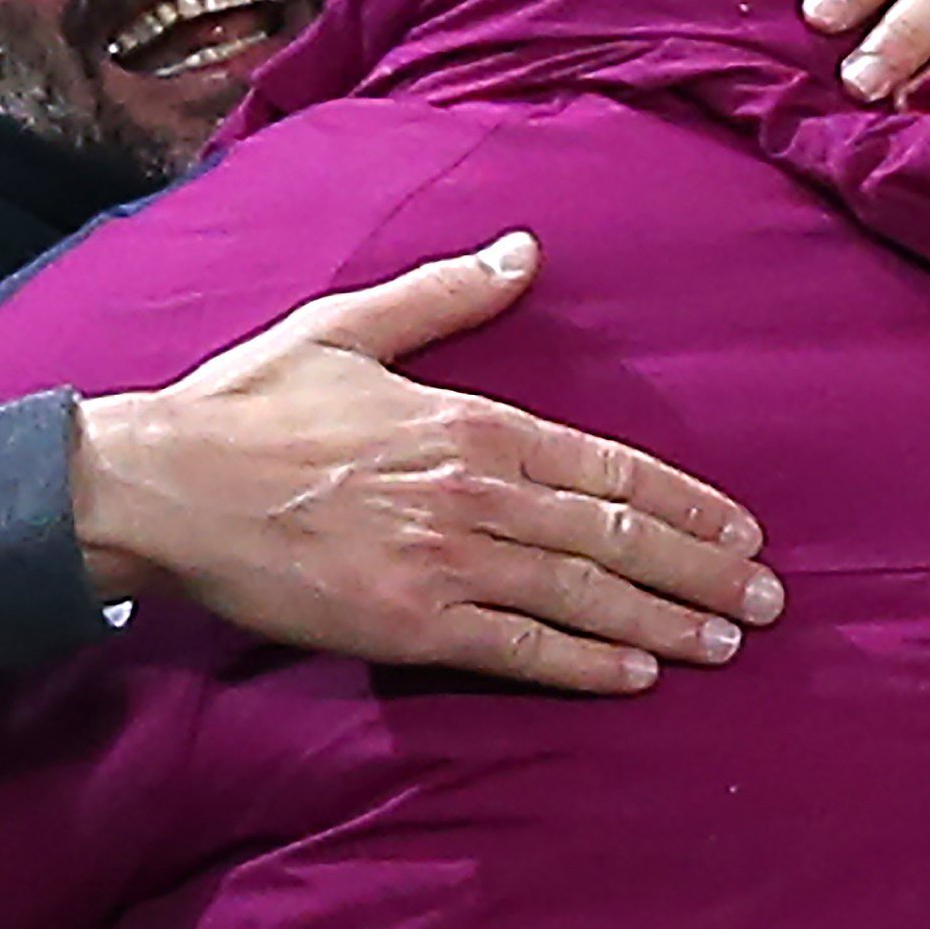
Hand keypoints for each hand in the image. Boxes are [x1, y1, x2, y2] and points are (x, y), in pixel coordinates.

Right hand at [69, 232, 780, 694]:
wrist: (163, 485)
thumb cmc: (249, 406)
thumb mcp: (347, 327)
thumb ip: (445, 296)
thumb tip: (523, 252)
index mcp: (470, 421)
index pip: (608, 465)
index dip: (685, 502)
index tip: (741, 531)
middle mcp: (475, 491)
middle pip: (616, 535)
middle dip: (701, 570)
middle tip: (766, 601)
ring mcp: (445, 562)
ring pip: (583, 594)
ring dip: (666, 621)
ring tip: (726, 643)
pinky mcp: (406, 623)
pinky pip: (518, 648)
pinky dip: (586, 664)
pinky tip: (638, 676)